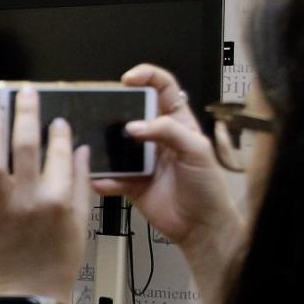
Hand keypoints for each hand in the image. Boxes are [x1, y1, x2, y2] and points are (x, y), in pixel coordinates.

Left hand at [0, 87, 89, 297]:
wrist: (34, 292)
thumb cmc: (60, 257)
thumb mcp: (81, 220)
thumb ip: (80, 182)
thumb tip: (80, 148)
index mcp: (59, 197)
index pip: (59, 151)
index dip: (57, 130)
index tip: (55, 118)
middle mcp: (32, 200)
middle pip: (27, 146)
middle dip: (25, 114)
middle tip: (23, 93)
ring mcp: (4, 210)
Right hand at [95, 64, 243, 247]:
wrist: (201, 226)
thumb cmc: (208, 186)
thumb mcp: (197, 151)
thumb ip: (168, 132)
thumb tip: (133, 126)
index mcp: (178, 124)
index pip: (163, 90)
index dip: (147, 77)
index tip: (128, 80)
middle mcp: (157, 139)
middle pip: (132, 114)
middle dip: (115, 110)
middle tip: (101, 112)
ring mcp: (142, 161)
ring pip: (116, 146)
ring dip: (105, 146)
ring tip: (95, 147)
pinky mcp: (131, 184)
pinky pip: (112, 178)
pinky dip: (104, 180)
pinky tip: (101, 181)